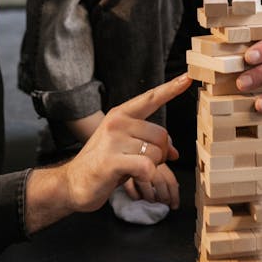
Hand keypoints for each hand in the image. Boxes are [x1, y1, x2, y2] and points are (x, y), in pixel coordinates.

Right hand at [24, 73, 190, 233]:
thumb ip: (150, 143)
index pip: (150, 98)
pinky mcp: (111, 160)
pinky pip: (147, 167)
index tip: (188, 77)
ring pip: (156, 154)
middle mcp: (117, 122)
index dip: (171, 88)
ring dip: (150, 168)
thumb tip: (174, 152)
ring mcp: (113, 140)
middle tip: (141, 164)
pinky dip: (146, 177)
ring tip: (131, 171)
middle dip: (159, 155)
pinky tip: (132, 177)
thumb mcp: (128, 148)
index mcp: (121, 114)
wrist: (73, 184)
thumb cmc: (103, 164)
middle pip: (161, 135)